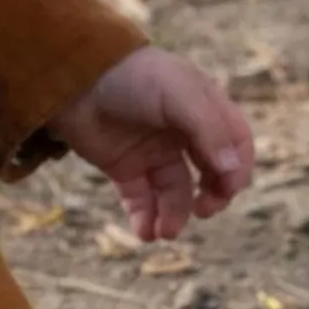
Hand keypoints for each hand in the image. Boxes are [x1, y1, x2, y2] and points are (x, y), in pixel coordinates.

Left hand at [49, 46, 253, 241]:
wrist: (72, 78)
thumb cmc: (131, 76)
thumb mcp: (178, 94)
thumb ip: (209, 130)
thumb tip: (231, 171)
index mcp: (203, 108)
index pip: (235, 144)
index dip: (237, 168)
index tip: (226, 187)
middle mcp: (182, 132)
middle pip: (211, 174)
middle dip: (212, 197)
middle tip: (203, 211)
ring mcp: (152, 151)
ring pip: (175, 193)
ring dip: (175, 216)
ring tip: (165, 232)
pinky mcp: (123, 167)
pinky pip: (141, 199)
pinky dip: (145, 218)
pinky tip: (144, 231)